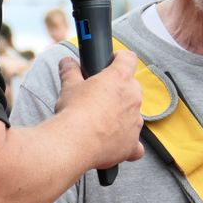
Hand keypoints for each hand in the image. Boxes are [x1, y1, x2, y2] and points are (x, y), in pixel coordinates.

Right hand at [55, 51, 143, 168]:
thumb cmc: (73, 112)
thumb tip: (67, 62)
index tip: (112, 62)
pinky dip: (127, 142)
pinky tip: (114, 144)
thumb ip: (70, 71)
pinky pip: (135, 144)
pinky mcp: (133, 144)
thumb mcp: (69, 87)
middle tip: (100, 96)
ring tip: (101, 122)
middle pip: (132, 87)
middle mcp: (133, 98)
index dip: (120, 58)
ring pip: (134, 114)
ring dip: (122, 115)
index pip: (128, 59)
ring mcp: (135, 122)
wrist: (74, 143)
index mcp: (120, 78)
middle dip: (119, 90)